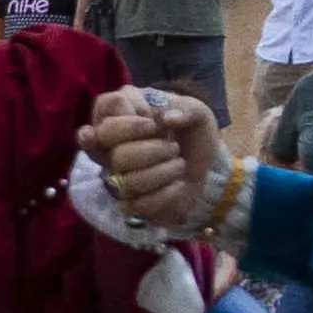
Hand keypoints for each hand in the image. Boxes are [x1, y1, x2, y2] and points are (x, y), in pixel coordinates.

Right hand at [86, 86, 220, 226]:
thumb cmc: (193, 135)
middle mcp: (111, 143)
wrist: (208, 168)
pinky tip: (178, 184)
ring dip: (163, 171)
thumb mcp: (198, 114)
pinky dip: (166, 193)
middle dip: (151, 150)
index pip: (104, 108)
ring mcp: (116, 174)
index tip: (154, 125)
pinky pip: (138, 204)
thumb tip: (167, 118)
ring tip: (179, 164)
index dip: (131, 122)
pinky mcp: (128, 201)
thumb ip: (187, 109)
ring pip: (127, 180)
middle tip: (172, 146)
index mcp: (123, 114)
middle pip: (114, 151)